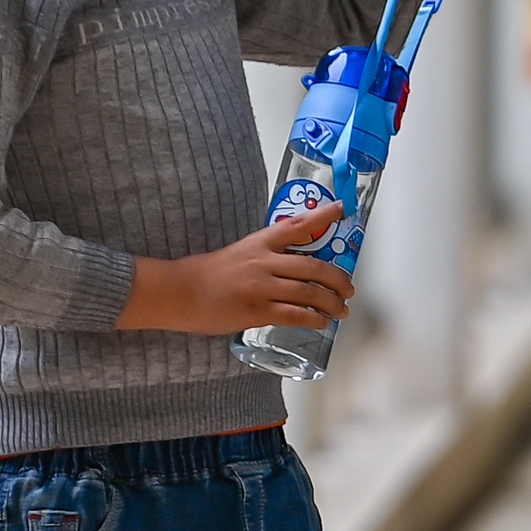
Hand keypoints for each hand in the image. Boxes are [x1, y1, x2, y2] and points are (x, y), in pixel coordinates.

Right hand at [114, 200, 355, 333]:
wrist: (180, 292)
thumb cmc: (208, 273)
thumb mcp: (240, 252)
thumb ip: (266, 255)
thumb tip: (293, 264)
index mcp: (260, 243)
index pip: (299, 225)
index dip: (323, 215)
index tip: (341, 208)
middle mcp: (265, 261)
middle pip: (314, 266)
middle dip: (338, 279)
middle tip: (349, 288)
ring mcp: (262, 287)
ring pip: (309, 293)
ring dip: (332, 303)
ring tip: (342, 310)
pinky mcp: (257, 311)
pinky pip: (294, 315)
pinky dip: (313, 319)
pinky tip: (321, 322)